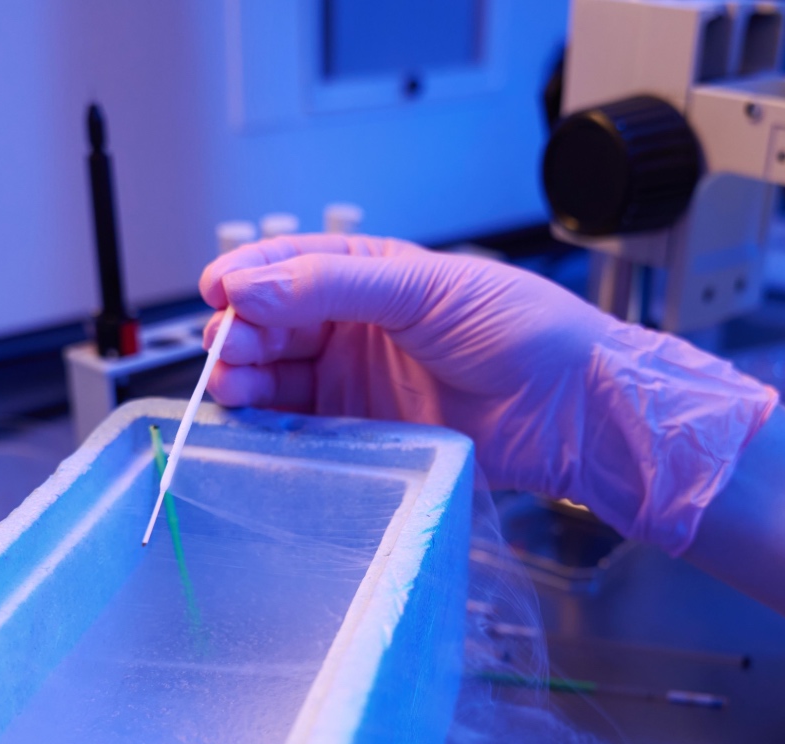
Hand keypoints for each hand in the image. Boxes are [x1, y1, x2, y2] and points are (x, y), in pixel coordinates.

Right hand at [199, 235, 775, 554]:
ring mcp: (362, 382)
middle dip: (242, 332)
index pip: (295, 269)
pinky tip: (255, 416)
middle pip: (278, 325)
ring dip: (248, 376)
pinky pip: (306, 426)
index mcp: (376, 277)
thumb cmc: (521, 331)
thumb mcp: (424, 288)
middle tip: (224, 346)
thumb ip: (334, 287)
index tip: (217, 292)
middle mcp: (361, 328)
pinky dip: (274, 422)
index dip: (252, 278)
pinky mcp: (368, 432)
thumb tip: (254, 284)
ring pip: (283, 376)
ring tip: (229, 382)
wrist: (568, 407)